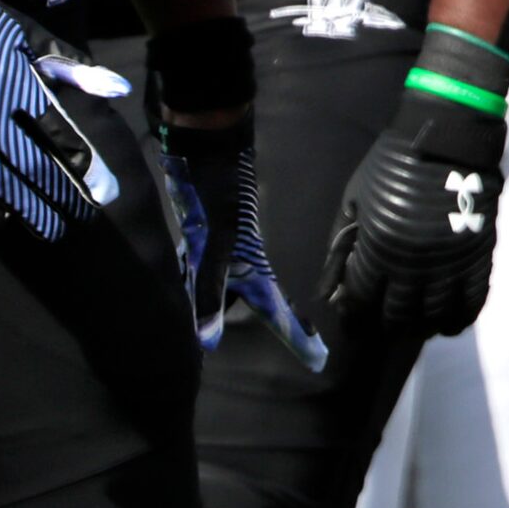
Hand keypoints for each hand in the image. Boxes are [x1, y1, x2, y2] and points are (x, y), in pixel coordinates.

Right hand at [0, 0, 124, 241]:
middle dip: (62, 193)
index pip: (60, 135)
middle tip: (85, 214)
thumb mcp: (30, 35)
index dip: (85, 167)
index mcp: (17, 82)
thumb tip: (119, 91)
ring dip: (27, 206)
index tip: (106, 192)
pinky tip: (2, 218)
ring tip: (51, 227)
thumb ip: (73, 68)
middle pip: (33, 163)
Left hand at [156, 117, 328, 370]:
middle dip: (272, 323)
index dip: (296, 339)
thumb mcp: (210, 246)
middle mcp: (245, 260)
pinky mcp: (210, 233)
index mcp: (252, 268)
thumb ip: (207, 292)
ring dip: (229, 303)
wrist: (208, 146)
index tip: (319, 362)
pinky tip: (189, 284)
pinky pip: (211, 269)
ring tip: (221, 324)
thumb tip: (207, 342)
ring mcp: (228, 246)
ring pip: (232, 285)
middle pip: (259, 302)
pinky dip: (206, 283)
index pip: (278, 314)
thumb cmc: (213, 196)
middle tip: (288, 345)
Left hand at [323, 89, 505, 335]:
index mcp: (379, 247)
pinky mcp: (479, 258)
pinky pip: (472, 303)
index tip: (355, 313)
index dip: (355, 310)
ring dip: (421, 325)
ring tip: (416, 322)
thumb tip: (328, 291)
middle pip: (398, 313)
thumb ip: (339, 246)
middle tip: (386, 318)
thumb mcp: (355, 198)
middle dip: (387, 320)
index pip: (362, 298)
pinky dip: (460, 319)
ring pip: (433, 315)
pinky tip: (449, 323)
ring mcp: (450, 263)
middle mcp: (413, 264)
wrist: (448, 137)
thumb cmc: (394, 164)